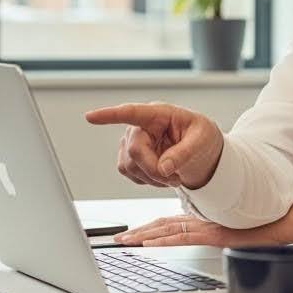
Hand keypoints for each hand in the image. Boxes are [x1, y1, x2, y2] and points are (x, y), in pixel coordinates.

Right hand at [85, 102, 224, 189]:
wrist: (201, 150)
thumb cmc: (202, 136)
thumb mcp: (202, 140)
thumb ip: (184, 153)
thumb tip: (164, 167)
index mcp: (158, 113)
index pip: (131, 112)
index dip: (110, 115)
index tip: (91, 116)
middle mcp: (141, 126)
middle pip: (135, 151)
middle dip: (154, 169)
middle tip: (174, 177)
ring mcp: (133, 142)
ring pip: (129, 166)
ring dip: (152, 177)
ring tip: (173, 175)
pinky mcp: (130, 157)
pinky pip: (130, 174)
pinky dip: (148, 180)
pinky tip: (162, 175)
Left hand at [113, 210, 292, 247]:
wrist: (290, 220)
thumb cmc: (270, 224)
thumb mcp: (239, 230)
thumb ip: (222, 231)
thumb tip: (214, 236)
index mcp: (208, 219)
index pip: (172, 222)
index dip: (151, 226)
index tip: (133, 232)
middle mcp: (206, 219)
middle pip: (164, 224)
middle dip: (140, 231)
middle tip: (120, 237)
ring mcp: (210, 226)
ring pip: (169, 229)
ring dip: (145, 235)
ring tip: (127, 240)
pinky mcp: (217, 234)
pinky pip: (185, 237)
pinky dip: (165, 240)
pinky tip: (151, 244)